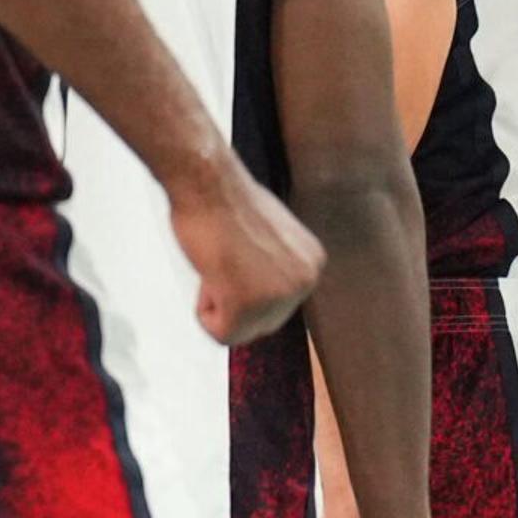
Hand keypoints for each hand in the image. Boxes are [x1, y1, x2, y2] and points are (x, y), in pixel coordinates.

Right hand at [167, 159, 322, 343]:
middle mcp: (305, 282)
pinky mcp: (247, 305)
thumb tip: (262, 282)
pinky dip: (205, 311)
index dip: (245, 285)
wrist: (207, 183)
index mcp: (312, 263)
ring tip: (218, 263)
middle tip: (224, 260)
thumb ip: (273, 264)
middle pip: (262, 322)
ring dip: (219, 303)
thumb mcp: (270, 236)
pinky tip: (211, 274)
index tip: (237, 255)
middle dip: (235, 299)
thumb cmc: (226, 200)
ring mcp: (279, 296)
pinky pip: (221, 334)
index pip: (277, 303)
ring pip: (239, 331)